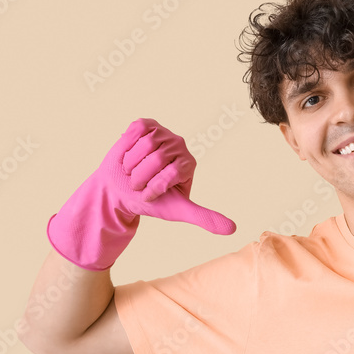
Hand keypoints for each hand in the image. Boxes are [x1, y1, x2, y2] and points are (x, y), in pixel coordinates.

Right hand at [47, 118, 235, 269]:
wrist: (119, 190)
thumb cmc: (148, 201)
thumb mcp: (177, 211)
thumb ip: (204, 218)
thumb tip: (233, 229)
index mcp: (188, 164)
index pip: (171, 173)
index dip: (153, 187)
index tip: (148, 195)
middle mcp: (179, 146)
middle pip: (157, 158)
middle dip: (140, 177)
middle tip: (137, 183)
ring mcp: (162, 133)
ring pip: (144, 145)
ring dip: (131, 164)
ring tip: (132, 169)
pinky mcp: (145, 125)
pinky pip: (134, 132)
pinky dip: (126, 146)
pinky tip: (128, 155)